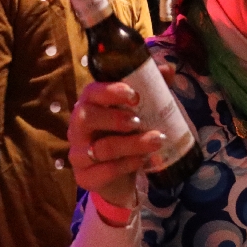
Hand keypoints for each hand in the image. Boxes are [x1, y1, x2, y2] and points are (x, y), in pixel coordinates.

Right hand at [68, 69, 173, 207]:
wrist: (122, 176)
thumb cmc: (128, 136)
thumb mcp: (142, 112)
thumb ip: (152, 90)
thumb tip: (168, 69)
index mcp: (90, 106)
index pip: (91, 92)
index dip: (109, 91)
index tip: (133, 94)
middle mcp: (78, 128)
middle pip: (86, 117)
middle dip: (115, 118)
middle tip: (140, 121)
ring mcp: (78, 154)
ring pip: (100, 148)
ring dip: (131, 144)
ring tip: (157, 140)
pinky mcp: (84, 177)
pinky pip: (102, 172)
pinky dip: (125, 166)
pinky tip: (141, 161)